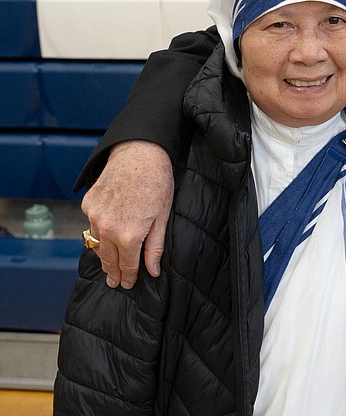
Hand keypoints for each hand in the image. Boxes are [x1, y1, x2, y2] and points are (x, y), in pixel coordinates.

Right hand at [80, 140, 173, 288]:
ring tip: (108, 264)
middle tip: (113, 281)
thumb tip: (152, 271)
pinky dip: (97, 231)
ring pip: (96, 243)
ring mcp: (93, 216)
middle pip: (107, 258)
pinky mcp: (87, 203)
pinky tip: (104, 234)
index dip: (128, 277)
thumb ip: (155, 247)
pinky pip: (91, 224)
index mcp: (128, 235)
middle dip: (111, 271)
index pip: (127, 265)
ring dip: (102, 254)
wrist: (139, 153)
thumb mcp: (163, 217)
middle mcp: (106, 229)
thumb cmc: (157, 183)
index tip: (127, 285)